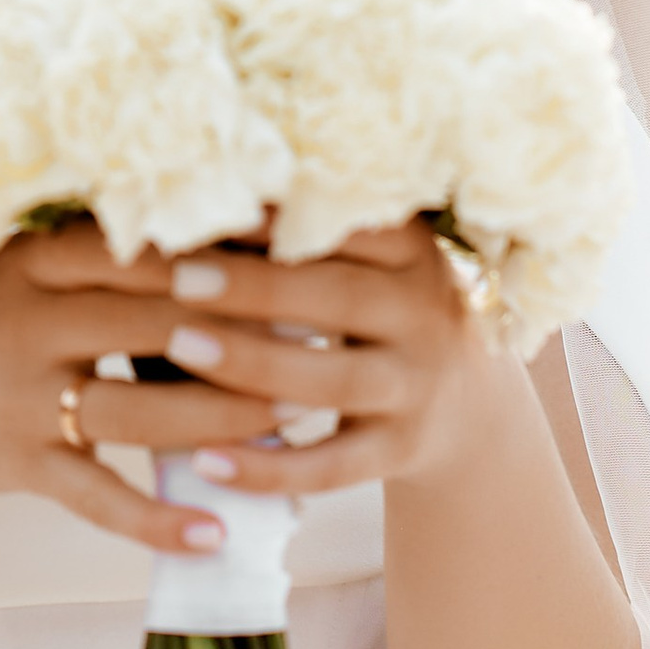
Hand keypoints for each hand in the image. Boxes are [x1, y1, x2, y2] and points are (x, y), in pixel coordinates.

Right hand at [0, 224, 287, 558]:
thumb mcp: (21, 264)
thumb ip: (103, 244)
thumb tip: (230, 226)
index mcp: (30, 259)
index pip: (139, 250)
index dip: (219, 252)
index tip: (294, 253)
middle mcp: (21, 322)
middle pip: (148, 325)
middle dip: (240, 334)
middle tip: (320, 336)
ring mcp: (18, 398)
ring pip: (134, 414)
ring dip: (218, 422)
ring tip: (292, 422)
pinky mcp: (19, 464)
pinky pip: (96, 497)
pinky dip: (154, 521)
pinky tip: (213, 533)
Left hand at [25, 220, 508, 503]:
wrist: (470, 409)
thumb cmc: (380, 312)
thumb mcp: (375, 263)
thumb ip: (312, 232)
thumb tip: (202, 182)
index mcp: (414, 254)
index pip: (353, 226)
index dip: (283, 216)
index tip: (214, 202)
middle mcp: (425, 315)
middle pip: (339, 299)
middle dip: (256, 288)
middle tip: (179, 276)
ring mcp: (416, 388)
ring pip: (331, 382)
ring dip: (253, 365)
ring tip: (179, 346)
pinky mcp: (399, 452)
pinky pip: (329, 466)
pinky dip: (267, 466)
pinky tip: (205, 461)